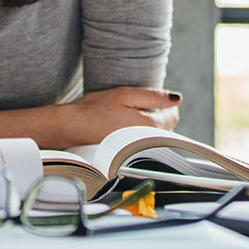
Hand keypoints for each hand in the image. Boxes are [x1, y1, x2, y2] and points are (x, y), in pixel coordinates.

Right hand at [63, 86, 181, 142]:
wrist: (72, 127)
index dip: (168, 105)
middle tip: (142, 104)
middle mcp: (146, 141)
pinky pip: (142, 143)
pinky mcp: (126, 153)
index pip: (172, 117)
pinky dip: (139, 134)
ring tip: (132, 114)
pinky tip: (124, 126)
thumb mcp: (126, 95)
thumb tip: (177, 98)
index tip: (156, 99)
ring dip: (150, 126)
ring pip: (154, 136)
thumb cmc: (96, 109)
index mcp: (149, 126)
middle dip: (160, 116)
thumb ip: (153, 97)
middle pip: (165, 128)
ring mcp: (136, 149)